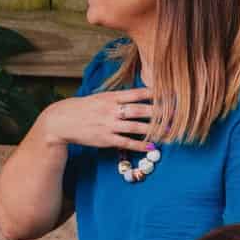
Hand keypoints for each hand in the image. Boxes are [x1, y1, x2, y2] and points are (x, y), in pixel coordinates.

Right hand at [38, 87, 159, 152]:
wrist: (61, 121)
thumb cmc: (82, 108)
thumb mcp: (100, 97)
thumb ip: (118, 98)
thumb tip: (138, 95)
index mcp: (111, 97)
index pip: (137, 93)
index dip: (155, 93)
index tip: (170, 94)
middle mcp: (111, 110)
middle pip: (140, 110)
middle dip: (160, 112)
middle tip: (177, 114)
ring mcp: (109, 125)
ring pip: (136, 127)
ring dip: (154, 130)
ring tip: (169, 132)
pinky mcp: (105, 139)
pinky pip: (126, 142)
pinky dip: (140, 145)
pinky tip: (151, 146)